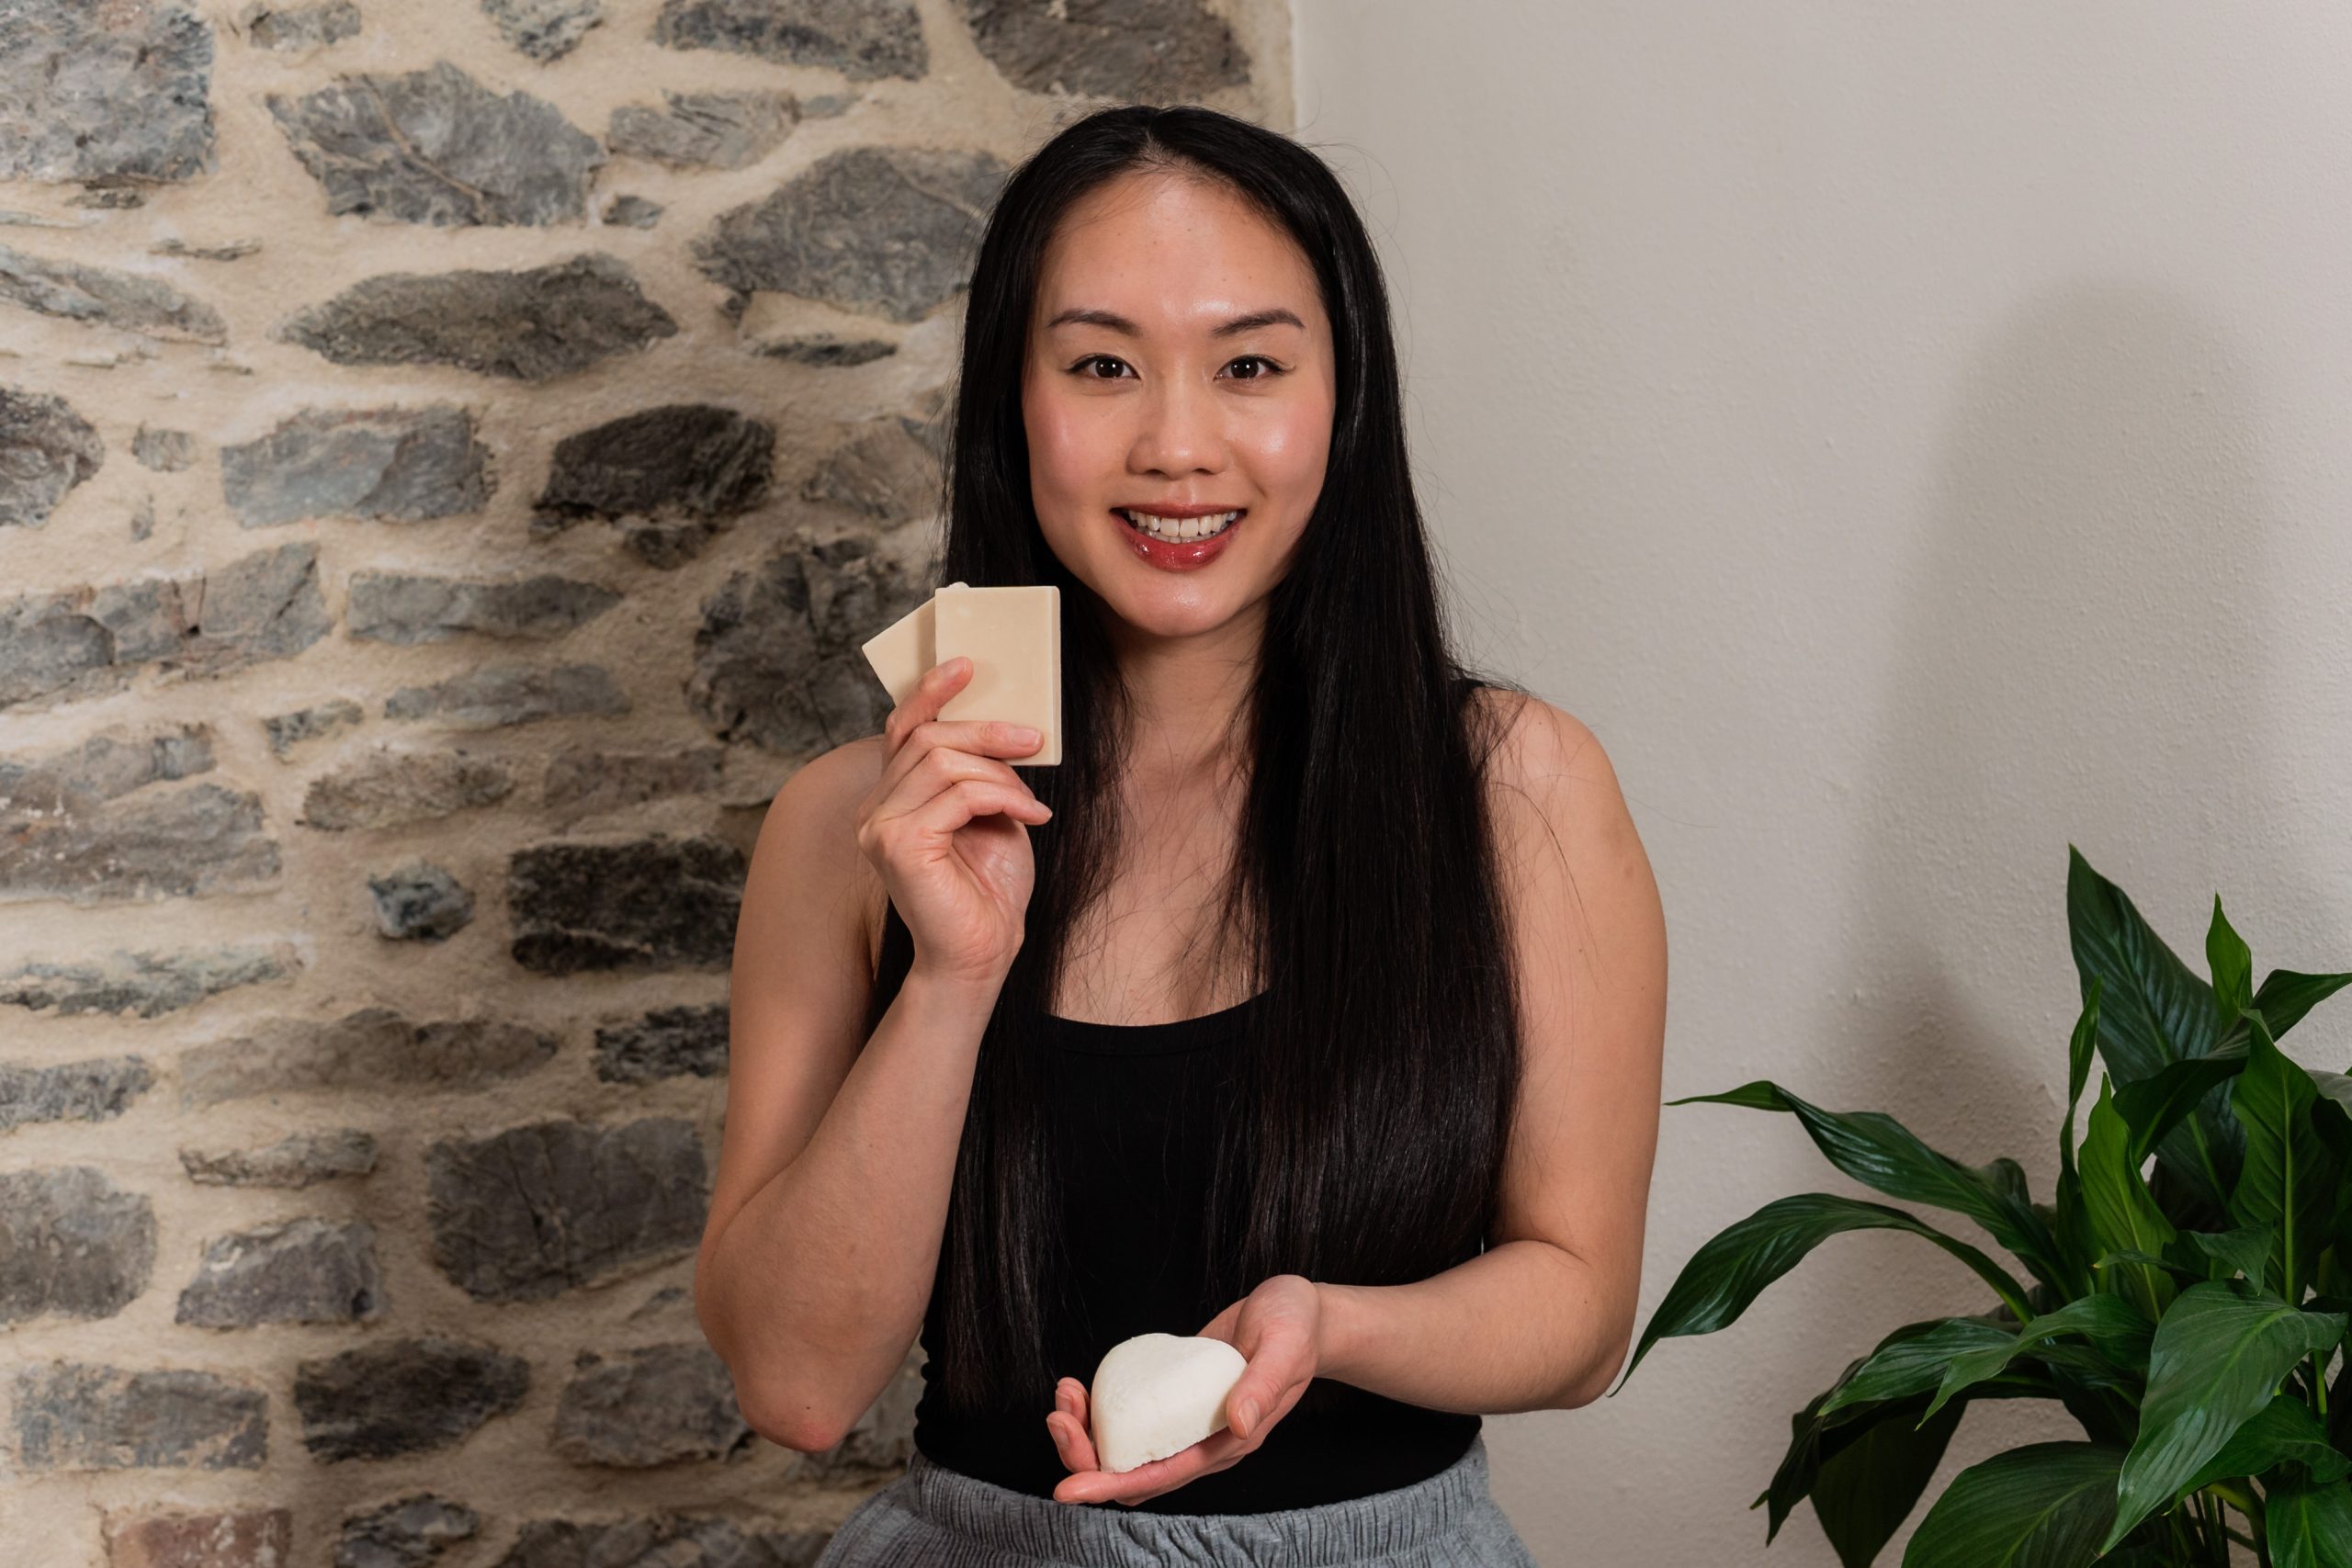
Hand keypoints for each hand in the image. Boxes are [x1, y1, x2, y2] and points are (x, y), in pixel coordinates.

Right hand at [854, 656, 1052, 988]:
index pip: (900, 730)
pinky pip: (957, 794)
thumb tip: (1005, 724)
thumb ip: (981, 773)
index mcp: (889, 799)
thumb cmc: (987, 891)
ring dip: (999, 771)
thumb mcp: (989, 815)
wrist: (982, 956)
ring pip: (942, 761)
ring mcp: (878, 828)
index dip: (929, 692)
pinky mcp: (898, 845)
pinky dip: (1001, 796)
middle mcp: (872, 810)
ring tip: (1031, 798)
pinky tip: (1029, 815)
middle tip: (1034, 739)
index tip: (966, 665)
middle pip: (926, 738)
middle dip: (986, 730)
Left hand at [1044, 1275, 1324, 1505]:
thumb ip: (1262, 1385)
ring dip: (1084, 1433)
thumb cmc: (1296, 1329)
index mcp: (1228, 1443)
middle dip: (1083, 1454)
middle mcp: (1202, 1442)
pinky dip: (1098, 1410)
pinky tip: (1084, 1385)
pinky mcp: (1173, 1400)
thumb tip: (1235, 1422)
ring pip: (1123, 1449)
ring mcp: (1185, 1423)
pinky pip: (1130, 1419)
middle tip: (1059, 1411)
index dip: (1109, 1485)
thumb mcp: (1284, 1347)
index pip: (1159, 1478)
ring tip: (1065, 1392)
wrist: (1300, 1314)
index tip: (1068, 1488)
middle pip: (1129, 1473)